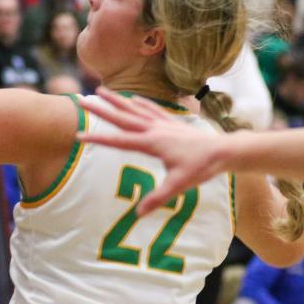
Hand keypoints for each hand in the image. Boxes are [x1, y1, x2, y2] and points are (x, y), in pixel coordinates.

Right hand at [76, 87, 228, 213]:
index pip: (118, 141)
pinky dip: (138, 102)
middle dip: (101, 109)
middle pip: (122, 117)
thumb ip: (157, 198)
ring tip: (100, 90)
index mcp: (152, 143)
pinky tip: (132, 98)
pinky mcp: (171, 122)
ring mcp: (163, 123)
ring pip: (134, 109)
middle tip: (82, 100)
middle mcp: (154, 129)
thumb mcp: (179, 185)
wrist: (224, 150)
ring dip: (116, 100)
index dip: (98, 139)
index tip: (79, 135)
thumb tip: (138, 213)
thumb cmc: (201, 168)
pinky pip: (150, 108)